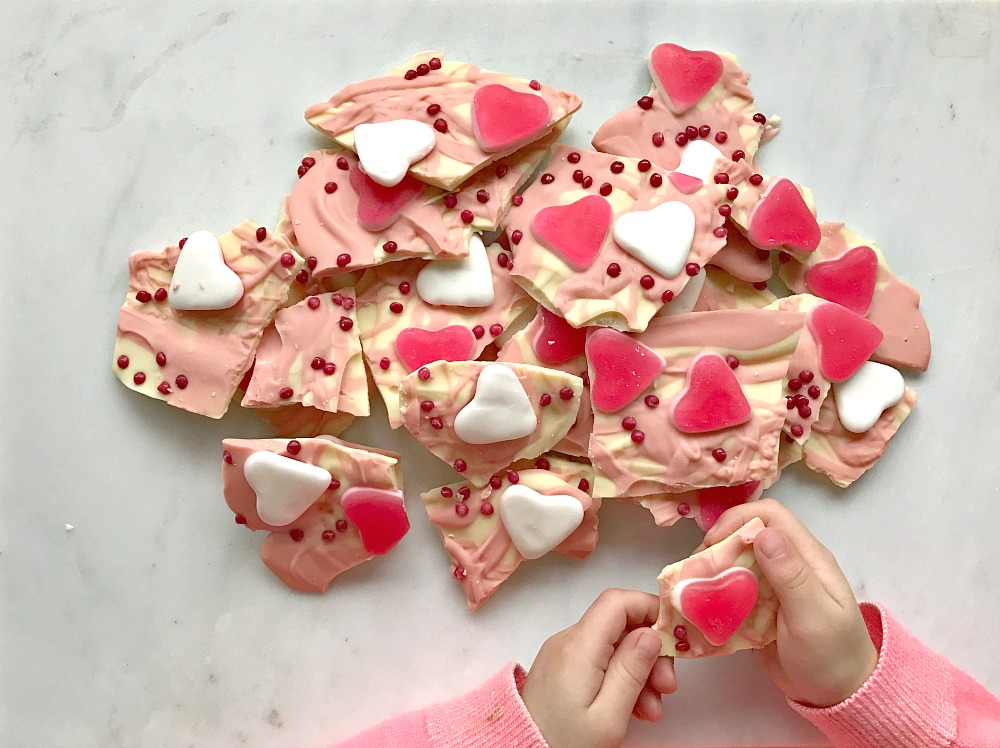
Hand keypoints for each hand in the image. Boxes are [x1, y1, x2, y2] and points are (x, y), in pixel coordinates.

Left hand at [521, 589, 676, 747]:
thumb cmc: (563, 743)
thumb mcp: (608, 716)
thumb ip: (631, 671)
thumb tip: (652, 633)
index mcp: (578, 648)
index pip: (617, 601)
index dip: (650, 608)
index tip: (674, 635)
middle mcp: (567, 642)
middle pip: (620, 625)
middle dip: (650, 651)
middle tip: (667, 687)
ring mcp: (562, 653)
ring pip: (613, 644)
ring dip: (639, 670)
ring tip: (651, 708)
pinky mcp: (561, 667)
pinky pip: (599, 659)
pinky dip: (620, 677)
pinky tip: (633, 707)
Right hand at [703, 499, 877, 707]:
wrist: (837, 695)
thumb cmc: (832, 656)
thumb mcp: (814, 616)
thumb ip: (791, 575)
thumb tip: (763, 533)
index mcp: (808, 558)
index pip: (770, 516)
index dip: (738, 520)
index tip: (712, 543)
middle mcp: (788, 564)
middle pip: (746, 535)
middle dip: (717, 547)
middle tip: (696, 571)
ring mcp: (772, 585)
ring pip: (735, 560)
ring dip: (712, 570)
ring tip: (693, 589)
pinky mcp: (758, 605)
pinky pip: (732, 587)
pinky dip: (714, 592)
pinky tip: (701, 606)